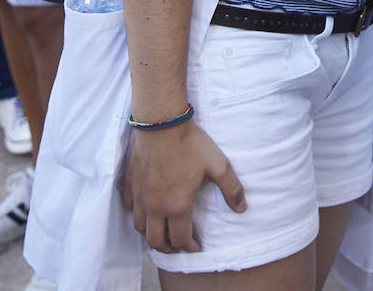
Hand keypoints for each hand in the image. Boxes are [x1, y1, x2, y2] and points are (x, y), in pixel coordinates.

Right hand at [120, 120, 245, 252]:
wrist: (161, 124)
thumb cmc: (190, 144)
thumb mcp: (218, 165)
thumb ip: (232, 189)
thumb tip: (242, 209)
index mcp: (176, 206)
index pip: (180, 240)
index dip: (189, 247)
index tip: (196, 246)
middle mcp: (155, 207)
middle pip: (156, 242)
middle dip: (169, 248)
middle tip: (179, 245)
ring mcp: (140, 197)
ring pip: (140, 228)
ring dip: (152, 235)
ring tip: (163, 231)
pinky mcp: (130, 184)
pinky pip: (130, 209)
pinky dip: (139, 216)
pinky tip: (148, 210)